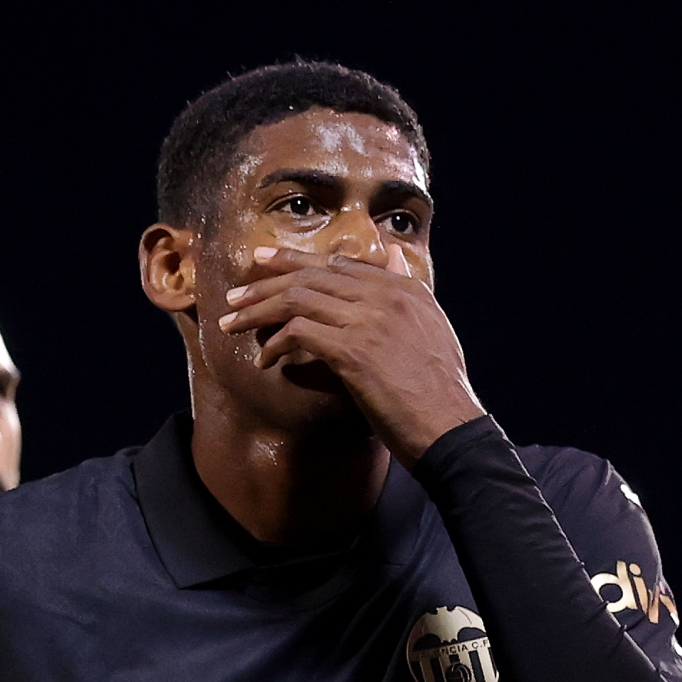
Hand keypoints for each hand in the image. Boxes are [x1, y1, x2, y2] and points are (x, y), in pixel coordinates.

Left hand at [218, 250, 485, 462]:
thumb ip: (407, 289)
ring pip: (298, 298)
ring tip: (231, 324)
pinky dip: (275, 343)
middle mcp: (386, 296)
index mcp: (403, 288)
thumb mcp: (430, 326)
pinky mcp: (353, 350)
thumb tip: (392, 254)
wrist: (450, 426)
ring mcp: (369, 320)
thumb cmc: (438, 388)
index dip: (296, 261)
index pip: (338, 264)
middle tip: (234, 296)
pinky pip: (298, 332)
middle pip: (312, 276)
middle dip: (265, 284)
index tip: (265, 263)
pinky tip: (265, 360)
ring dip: (258, 311)